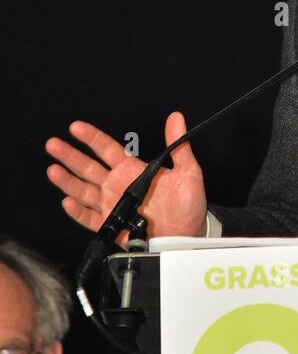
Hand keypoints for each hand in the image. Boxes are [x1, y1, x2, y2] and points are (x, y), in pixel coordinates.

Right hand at [45, 111, 207, 240]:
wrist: (187, 236)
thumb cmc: (187, 205)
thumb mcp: (187, 171)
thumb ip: (178, 145)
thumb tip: (176, 117)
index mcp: (133, 170)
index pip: (107, 149)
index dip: (91, 137)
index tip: (75, 127)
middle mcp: (118, 186)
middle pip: (88, 167)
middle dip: (70, 156)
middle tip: (53, 144)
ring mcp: (112, 205)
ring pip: (83, 191)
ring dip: (67, 181)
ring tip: (53, 170)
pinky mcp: (111, 226)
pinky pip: (89, 218)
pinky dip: (77, 211)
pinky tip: (68, 201)